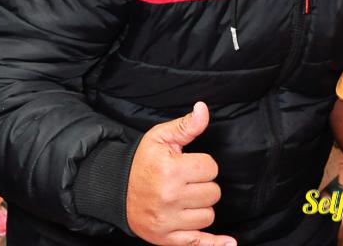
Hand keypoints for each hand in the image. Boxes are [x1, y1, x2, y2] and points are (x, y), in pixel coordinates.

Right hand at [126, 102, 234, 245]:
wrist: (113, 190)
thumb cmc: (142, 162)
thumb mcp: (160, 137)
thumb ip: (186, 126)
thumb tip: (203, 109)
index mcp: (171, 170)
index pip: (211, 168)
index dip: (203, 165)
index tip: (188, 165)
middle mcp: (170, 197)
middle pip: (213, 193)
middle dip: (204, 185)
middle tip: (186, 182)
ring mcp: (167, 221)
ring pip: (208, 215)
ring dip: (201, 207)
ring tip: (184, 199)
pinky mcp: (165, 238)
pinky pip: (198, 243)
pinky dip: (214, 244)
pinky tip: (229, 244)